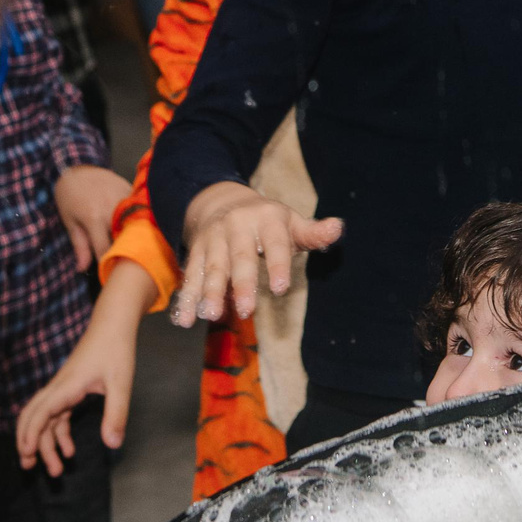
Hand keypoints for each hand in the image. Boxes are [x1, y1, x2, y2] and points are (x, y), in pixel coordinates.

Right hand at [15, 266, 152, 475]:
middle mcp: (59, 388)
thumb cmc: (116, 349)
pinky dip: (59, 434)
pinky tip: (69, 450)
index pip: (41, 412)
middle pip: (33, 417)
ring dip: (45, 443)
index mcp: (67, 386)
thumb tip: (112, 444)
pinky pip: (57, 416)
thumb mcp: (121, 383)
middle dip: (28, 442)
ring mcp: (62, 389)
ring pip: (44, 419)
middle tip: (30, 467)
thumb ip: (116, 414)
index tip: (27, 453)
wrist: (113, 324)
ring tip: (54, 470)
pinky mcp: (69, 390)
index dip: (31, 433)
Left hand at [55, 164, 131, 271]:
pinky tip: (134, 226)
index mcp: (94, 219)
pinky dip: (136, 219)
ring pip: (134, 224)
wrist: (77, 165)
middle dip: (124, 251)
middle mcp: (112, 208)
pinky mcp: (130, 190)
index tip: (109, 274)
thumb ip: (80, 245)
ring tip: (133, 246)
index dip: (108, 264)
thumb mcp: (70, 221)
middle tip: (123, 261)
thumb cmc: (69, 195)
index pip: (106, 250)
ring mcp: (124, 197)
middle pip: (124, 239)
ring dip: (132, 235)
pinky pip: (137, 210)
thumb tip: (82, 269)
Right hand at [173, 181, 342, 325]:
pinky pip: (190, 277)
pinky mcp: (195, 252)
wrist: (221, 201)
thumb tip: (338, 227)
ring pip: (211, 268)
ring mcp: (214, 239)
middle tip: (246, 310)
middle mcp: (237, 226)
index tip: (281, 289)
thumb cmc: (267, 222)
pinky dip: (186, 299)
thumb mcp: (290, 223)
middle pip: (240, 258)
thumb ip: (313, 233)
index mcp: (266, 219)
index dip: (278, 264)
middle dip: (241, 284)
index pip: (275, 243)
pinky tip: (183, 320)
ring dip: (209, 292)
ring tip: (209, 315)